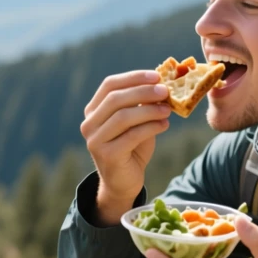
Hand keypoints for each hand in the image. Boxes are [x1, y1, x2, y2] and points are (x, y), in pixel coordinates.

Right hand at [80, 70, 171, 217]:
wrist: (124, 181)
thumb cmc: (132, 147)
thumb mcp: (137, 121)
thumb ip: (142, 104)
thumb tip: (161, 83)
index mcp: (93, 110)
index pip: (109, 85)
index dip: (133, 77)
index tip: (156, 75)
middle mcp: (89, 123)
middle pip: (116, 99)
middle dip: (143, 92)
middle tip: (165, 91)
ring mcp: (94, 140)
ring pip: (123, 117)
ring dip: (149, 110)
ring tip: (168, 109)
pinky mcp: (106, 155)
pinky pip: (131, 136)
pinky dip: (151, 127)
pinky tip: (164, 124)